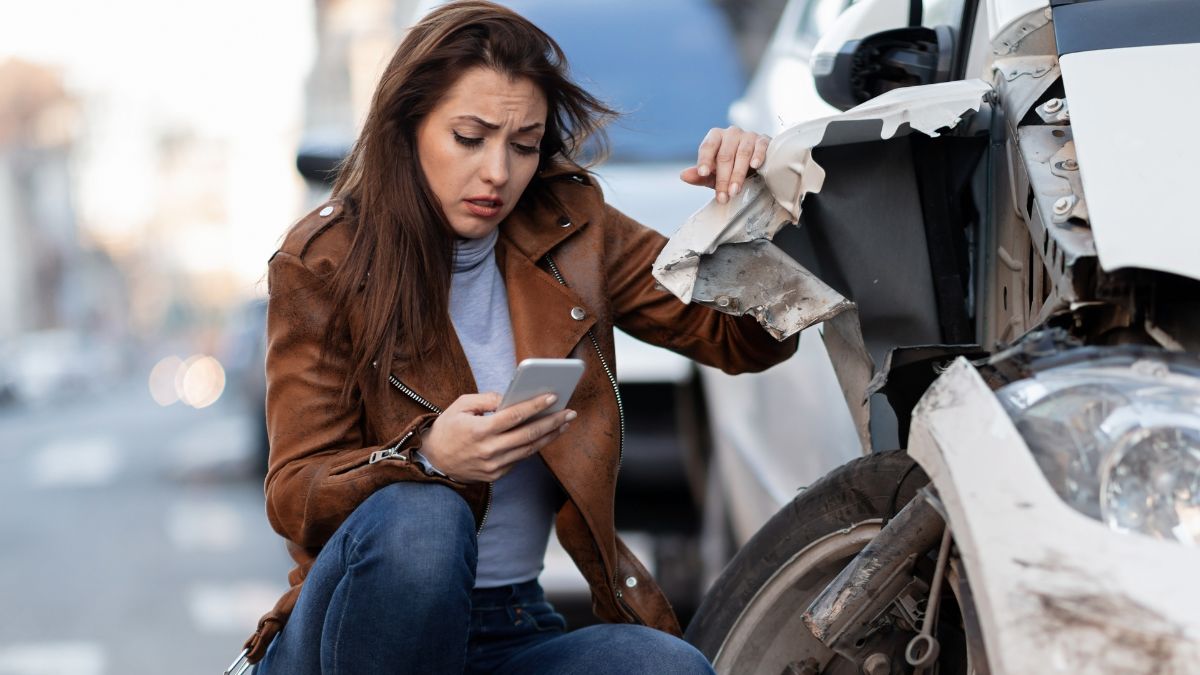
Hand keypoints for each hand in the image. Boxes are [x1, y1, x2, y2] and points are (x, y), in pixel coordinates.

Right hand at [419, 392, 573, 482]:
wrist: (434, 461)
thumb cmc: (448, 428)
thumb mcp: (460, 406)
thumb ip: (487, 400)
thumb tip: (511, 398)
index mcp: (479, 431)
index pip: (513, 416)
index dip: (535, 406)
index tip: (553, 397)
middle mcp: (489, 450)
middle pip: (528, 435)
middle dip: (552, 422)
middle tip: (570, 412)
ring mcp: (494, 466)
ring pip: (529, 449)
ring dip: (549, 436)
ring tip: (564, 423)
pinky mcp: (496, 475)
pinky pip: (520, 458)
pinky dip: (534, 446)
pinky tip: (546, 435)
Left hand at [680, 126, 770, 204]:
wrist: (756, 165)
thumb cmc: (731, 168)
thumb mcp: (714, 175)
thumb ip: (700, 176)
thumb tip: (683, 176)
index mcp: (715, 137)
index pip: (707, 147)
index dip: (705, 160)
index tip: (702, 173)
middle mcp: (731, 133)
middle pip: (725, 155)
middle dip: (723, 178)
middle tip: (723, 196)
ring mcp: (748, 135)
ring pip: (742, 153)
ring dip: (738, 174)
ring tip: (735, 191)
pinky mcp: (763, 140)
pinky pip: (760, 146)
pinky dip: (758, 156)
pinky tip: (755, 166)